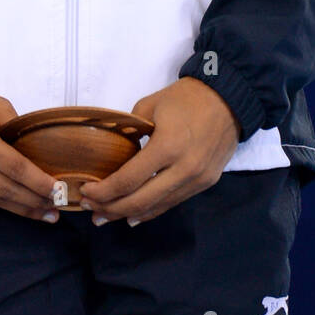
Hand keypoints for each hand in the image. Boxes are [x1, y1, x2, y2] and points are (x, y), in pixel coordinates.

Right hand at [0, 79, 61, 221]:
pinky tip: (19, 205)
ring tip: (45, 213)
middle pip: (3, 188)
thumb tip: (38, 156)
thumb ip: (16, 128)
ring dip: (20, 208)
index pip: (12, 166)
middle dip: (33, 201)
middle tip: (57, 208)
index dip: (37, 181)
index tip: (58, 190)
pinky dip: (1, 202)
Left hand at [78, 79, 241, 225]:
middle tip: (91, 211)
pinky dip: (152, 210)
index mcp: (167, 146)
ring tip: (106, 216)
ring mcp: (197, 180)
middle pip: (140, 201)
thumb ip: (130, 130)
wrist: (229, 97)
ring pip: (157, 207)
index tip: (85, 192)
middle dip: (111, 209)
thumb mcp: (150, 106)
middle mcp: (183, 169)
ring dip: (129, 214)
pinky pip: (173, 202)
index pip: (128, 180)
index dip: (104, 191)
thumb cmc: (186, 97)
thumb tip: (115, 151)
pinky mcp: (206, 183)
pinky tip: (134, 215)